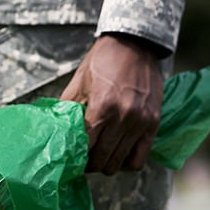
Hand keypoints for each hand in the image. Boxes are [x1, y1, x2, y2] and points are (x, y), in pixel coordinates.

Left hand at [60, 34, 163, 174]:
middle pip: (101, 160)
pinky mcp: (153, 123)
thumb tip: (55, 135)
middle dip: (89, 164)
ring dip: (106, 164)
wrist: (134, 44)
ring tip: (99, 156)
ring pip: (119, 162)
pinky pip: (140, 158)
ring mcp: (140, 122)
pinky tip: (118, 154)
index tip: (70, 159)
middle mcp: (123, 117)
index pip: (85, 148)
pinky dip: (127, 162)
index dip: (75, 158)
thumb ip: (67, 111)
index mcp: (101, 108)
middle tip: (83, 160)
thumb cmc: (102, 62)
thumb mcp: (77, 85)